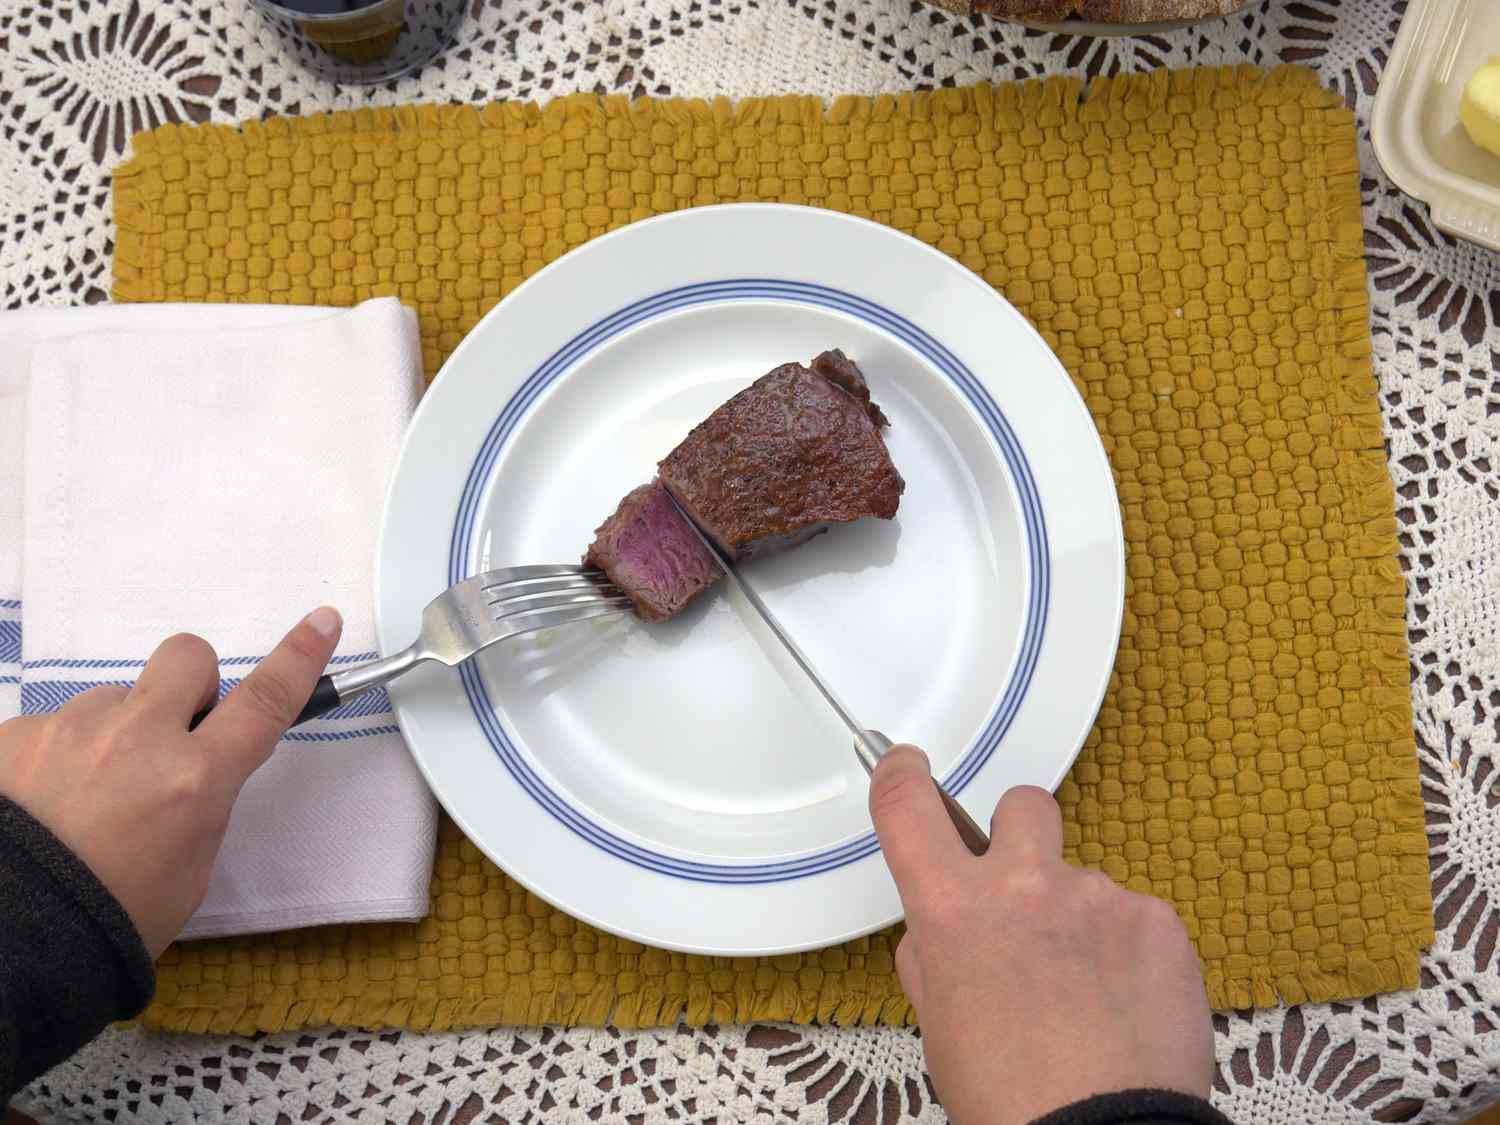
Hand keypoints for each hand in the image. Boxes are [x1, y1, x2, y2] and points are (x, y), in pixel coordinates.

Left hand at [0, 607, 341, 956]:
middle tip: (174, 733)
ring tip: (88, 798)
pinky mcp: (17, 734)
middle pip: (187, 657)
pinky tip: (46, 804)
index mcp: (195, 778)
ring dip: (116, 733)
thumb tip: (196, 766)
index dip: (300, 656)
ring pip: (115, 699)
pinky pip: (56, 725)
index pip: (265, 700)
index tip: (322, 622)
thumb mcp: (191, 868)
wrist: (12, 942)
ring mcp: (72, 729)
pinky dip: (60, 756)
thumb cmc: (113, 918)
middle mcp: (138, 738)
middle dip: (191, 684)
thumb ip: (203, 800)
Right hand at [869, 746, 1212, 1124]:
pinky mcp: (1158, 921)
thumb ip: (935, 954)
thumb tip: (944, 929)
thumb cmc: (1014, 1098)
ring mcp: (1098, 897)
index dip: (900, 775)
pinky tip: (1123, 1004)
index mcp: (954, 911)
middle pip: (1021, 805)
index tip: (906, 766)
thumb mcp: (940, 1023)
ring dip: (1080, 918)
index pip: (909, 807)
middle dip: (1019, 834)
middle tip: (1025, 892)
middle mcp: (1024, 886)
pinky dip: (1129, 951)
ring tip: (1086, 993)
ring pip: (1084, 878)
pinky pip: (1136, 916)